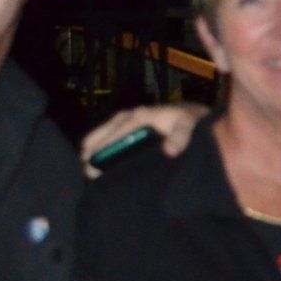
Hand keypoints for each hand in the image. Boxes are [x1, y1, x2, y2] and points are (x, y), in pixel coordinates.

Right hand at [80, 104, 204, 173]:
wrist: (197, 116)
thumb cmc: (191, 123)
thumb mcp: (189, 127)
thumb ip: (181, 137)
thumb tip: (169, 150)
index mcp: (143, 117)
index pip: (120, 131)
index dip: (106, 145)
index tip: (93, 160)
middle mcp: (134, 116)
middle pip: (109, 130)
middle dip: (95, 145)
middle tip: (84, 165)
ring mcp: (132, 120)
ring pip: (109, 130)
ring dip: (96, 143)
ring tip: (84, 161)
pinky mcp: (134, 125)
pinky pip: (115, 132)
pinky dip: (105, 142)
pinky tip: (97, 155)